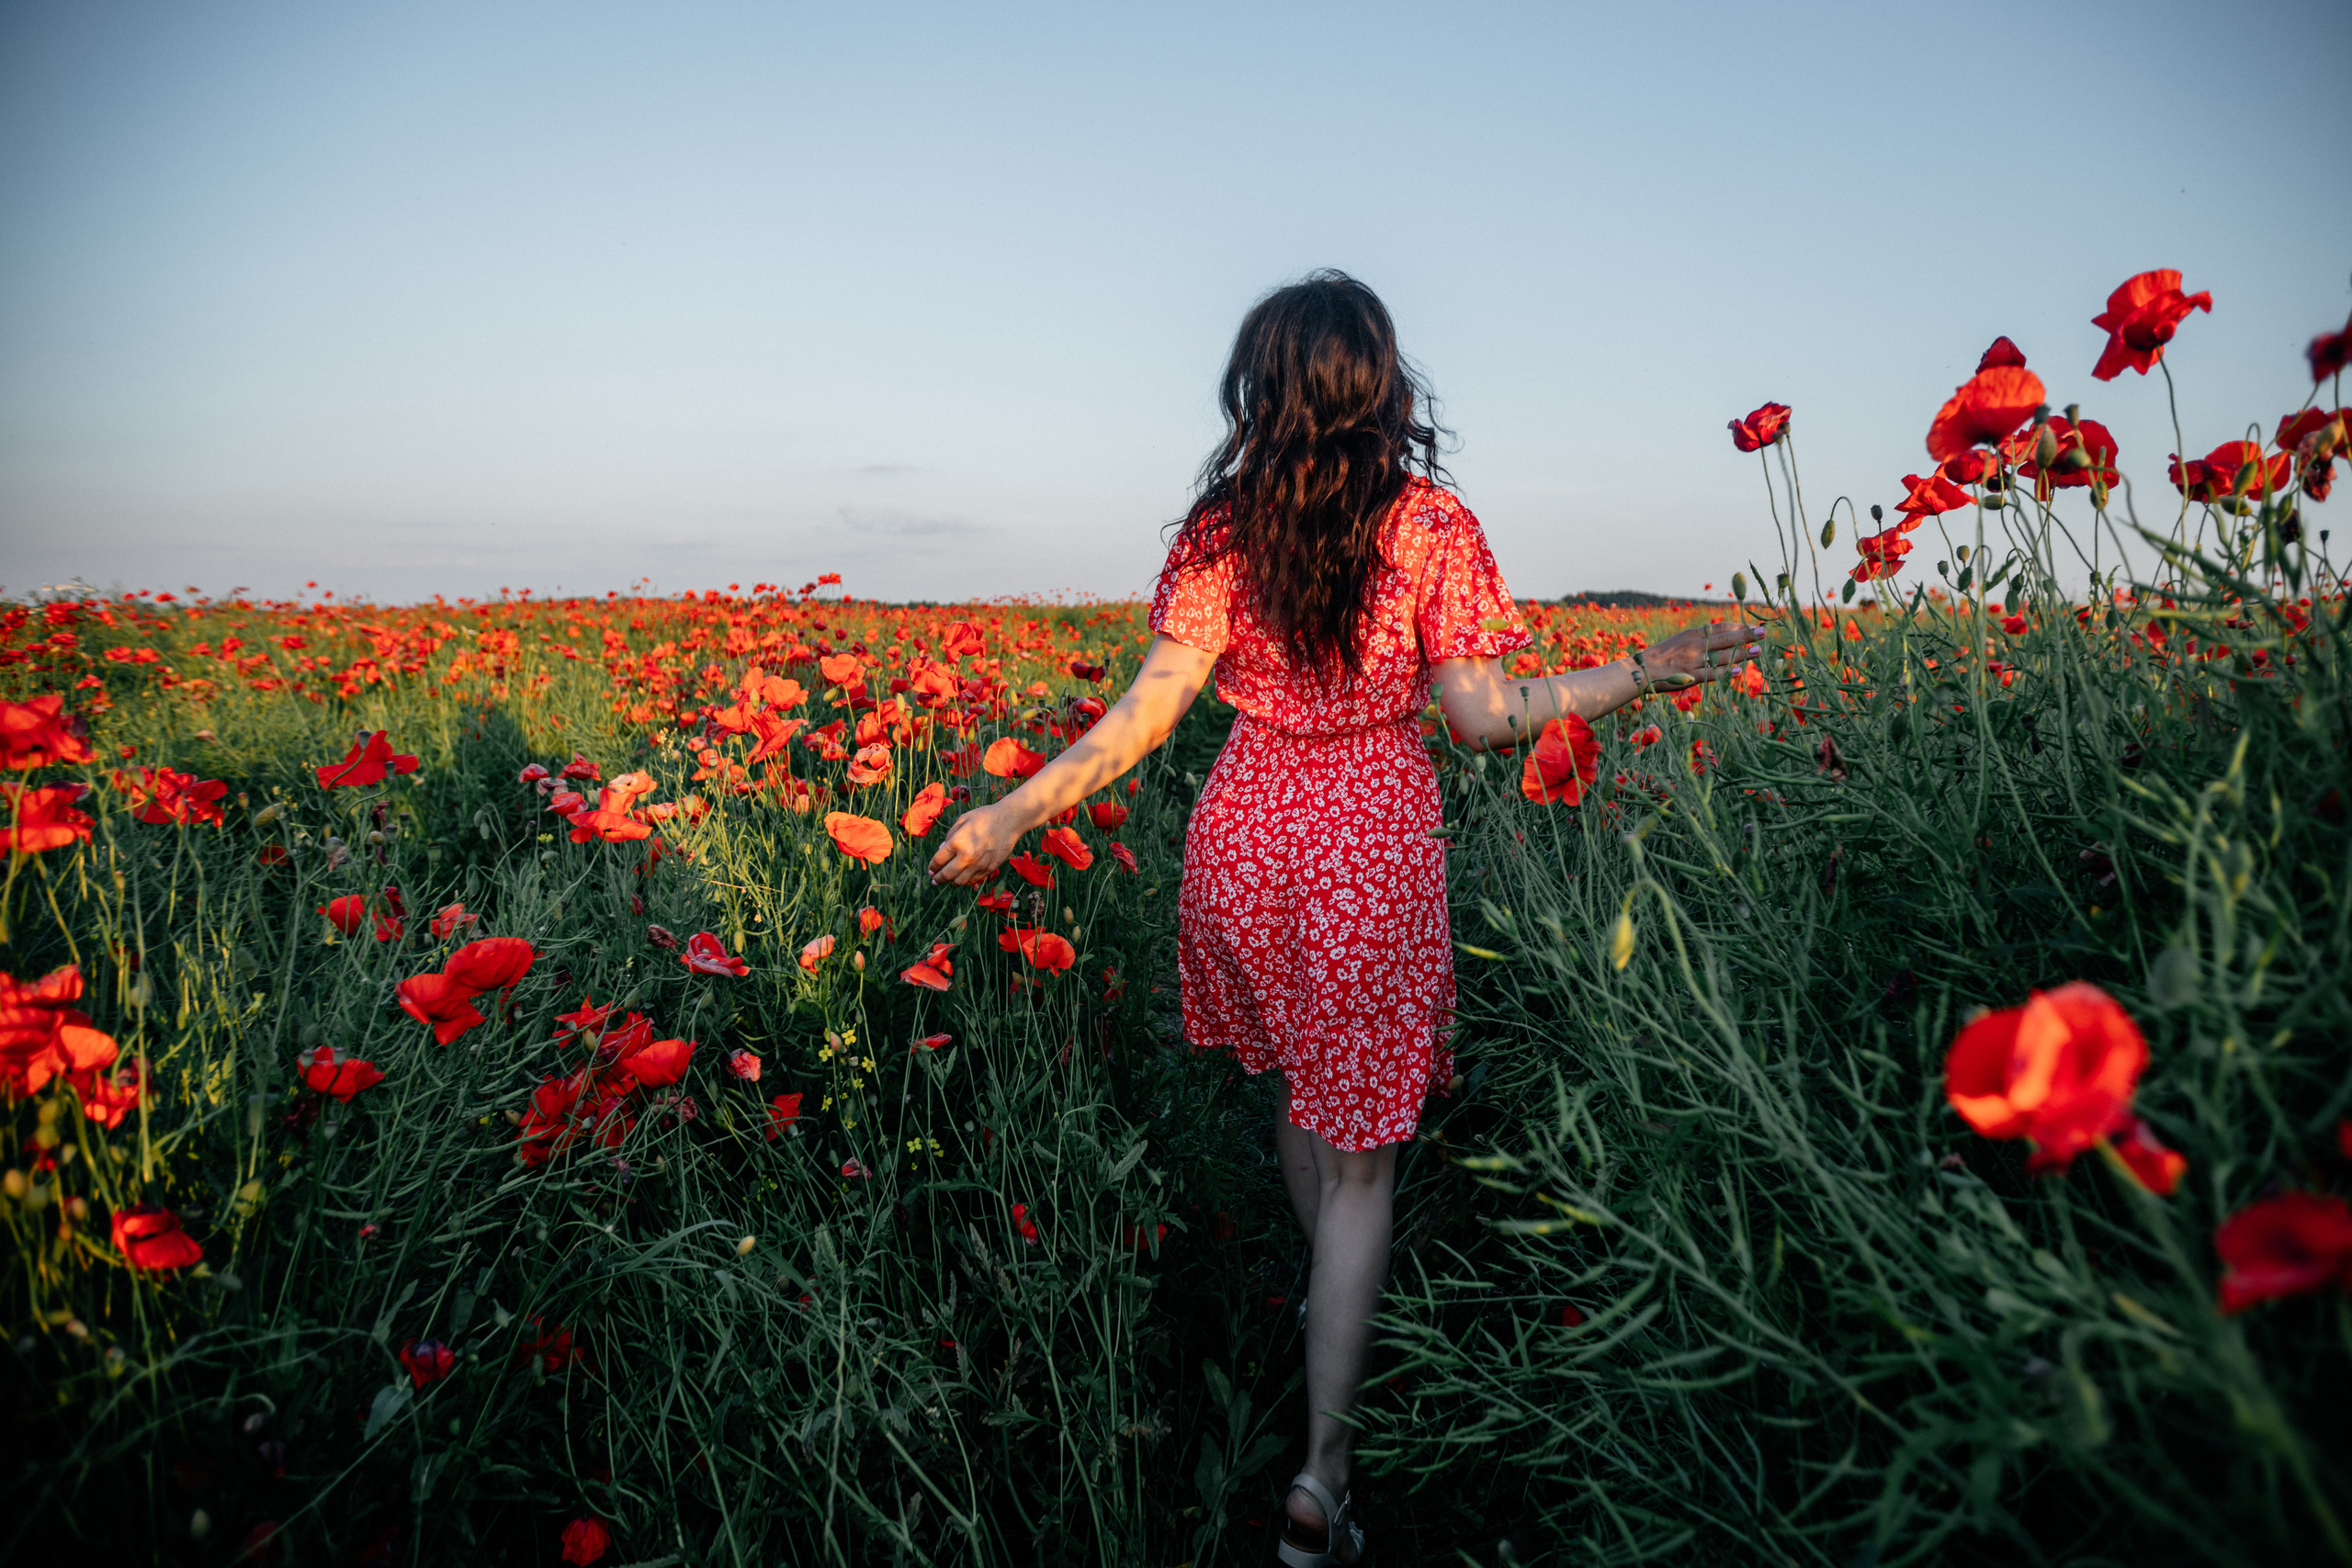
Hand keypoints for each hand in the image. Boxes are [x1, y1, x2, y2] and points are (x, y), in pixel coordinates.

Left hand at [928, 801, 1022, 886]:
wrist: (1009, 821)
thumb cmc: (985, 817)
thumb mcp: (963, 820)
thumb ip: (950, 835)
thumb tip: (941, 850)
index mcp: (957, 843)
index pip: (939, 860)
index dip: (932, 867)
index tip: (930, 870)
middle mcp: (967, 857)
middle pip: (947, 875)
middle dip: (938, 879)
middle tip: (934, 880)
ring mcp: (979, 865)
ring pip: (960, 881)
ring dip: (951, 882)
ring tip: (948, 881)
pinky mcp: (989, 869)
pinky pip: (973, 880)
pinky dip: (965, 881)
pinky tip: (962, 878)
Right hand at [1636, 621, 1764, 688]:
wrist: (1640, 670)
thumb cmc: (1660, 657)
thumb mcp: (1678, 642)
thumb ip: (1698, 640)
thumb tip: (1719, 639)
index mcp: (1692, 634)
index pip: (1719, 627)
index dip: (1738, 626)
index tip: (1754, 626)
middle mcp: (1694, 645)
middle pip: (1725, 639)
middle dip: (1746, 636)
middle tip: (1764, 633)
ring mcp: (1692, 661)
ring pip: (1721, 656)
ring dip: (1741, 654)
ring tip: (1758, 652)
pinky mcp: (1689, 676)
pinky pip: (1711, 674)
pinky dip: (1726, 672)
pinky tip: (1739, 671)